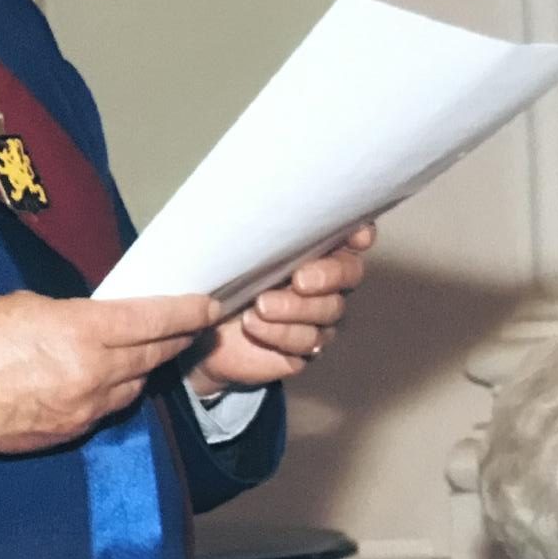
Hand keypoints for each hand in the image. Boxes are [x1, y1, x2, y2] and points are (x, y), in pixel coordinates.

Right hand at [0, 290, 219, 454]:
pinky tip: (108, 379)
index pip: (152, 321)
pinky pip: (106, 409)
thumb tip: (95, 325)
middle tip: (193, 326)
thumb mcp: (28, 307)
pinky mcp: (68, 433)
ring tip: (153, 350)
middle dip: (177, 338)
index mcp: (81, 333)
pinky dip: (114, 390)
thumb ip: (72, 317)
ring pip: (133, 385)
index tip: (208, 306)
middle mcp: (92, 374)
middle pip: (153, 355)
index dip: (186, 312)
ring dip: (145, 366)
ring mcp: (83, 409)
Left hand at [185, 223, 376, 395]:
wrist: (198, 331)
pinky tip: (254, 325)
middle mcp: (324, 280)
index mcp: (310, 247)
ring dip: (296, 309)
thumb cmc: (218, 278)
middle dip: (328, 275)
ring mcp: (318, 316)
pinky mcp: (305, 349)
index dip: (359, 233)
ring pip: (329, 311)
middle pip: (349, 273)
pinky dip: (280, 333)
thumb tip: (247, 209)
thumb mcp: (227, 250)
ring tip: (261, 306)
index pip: (350, 233)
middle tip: (299, 280)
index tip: (356, 237)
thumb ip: (244, 233)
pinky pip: (308, 343)